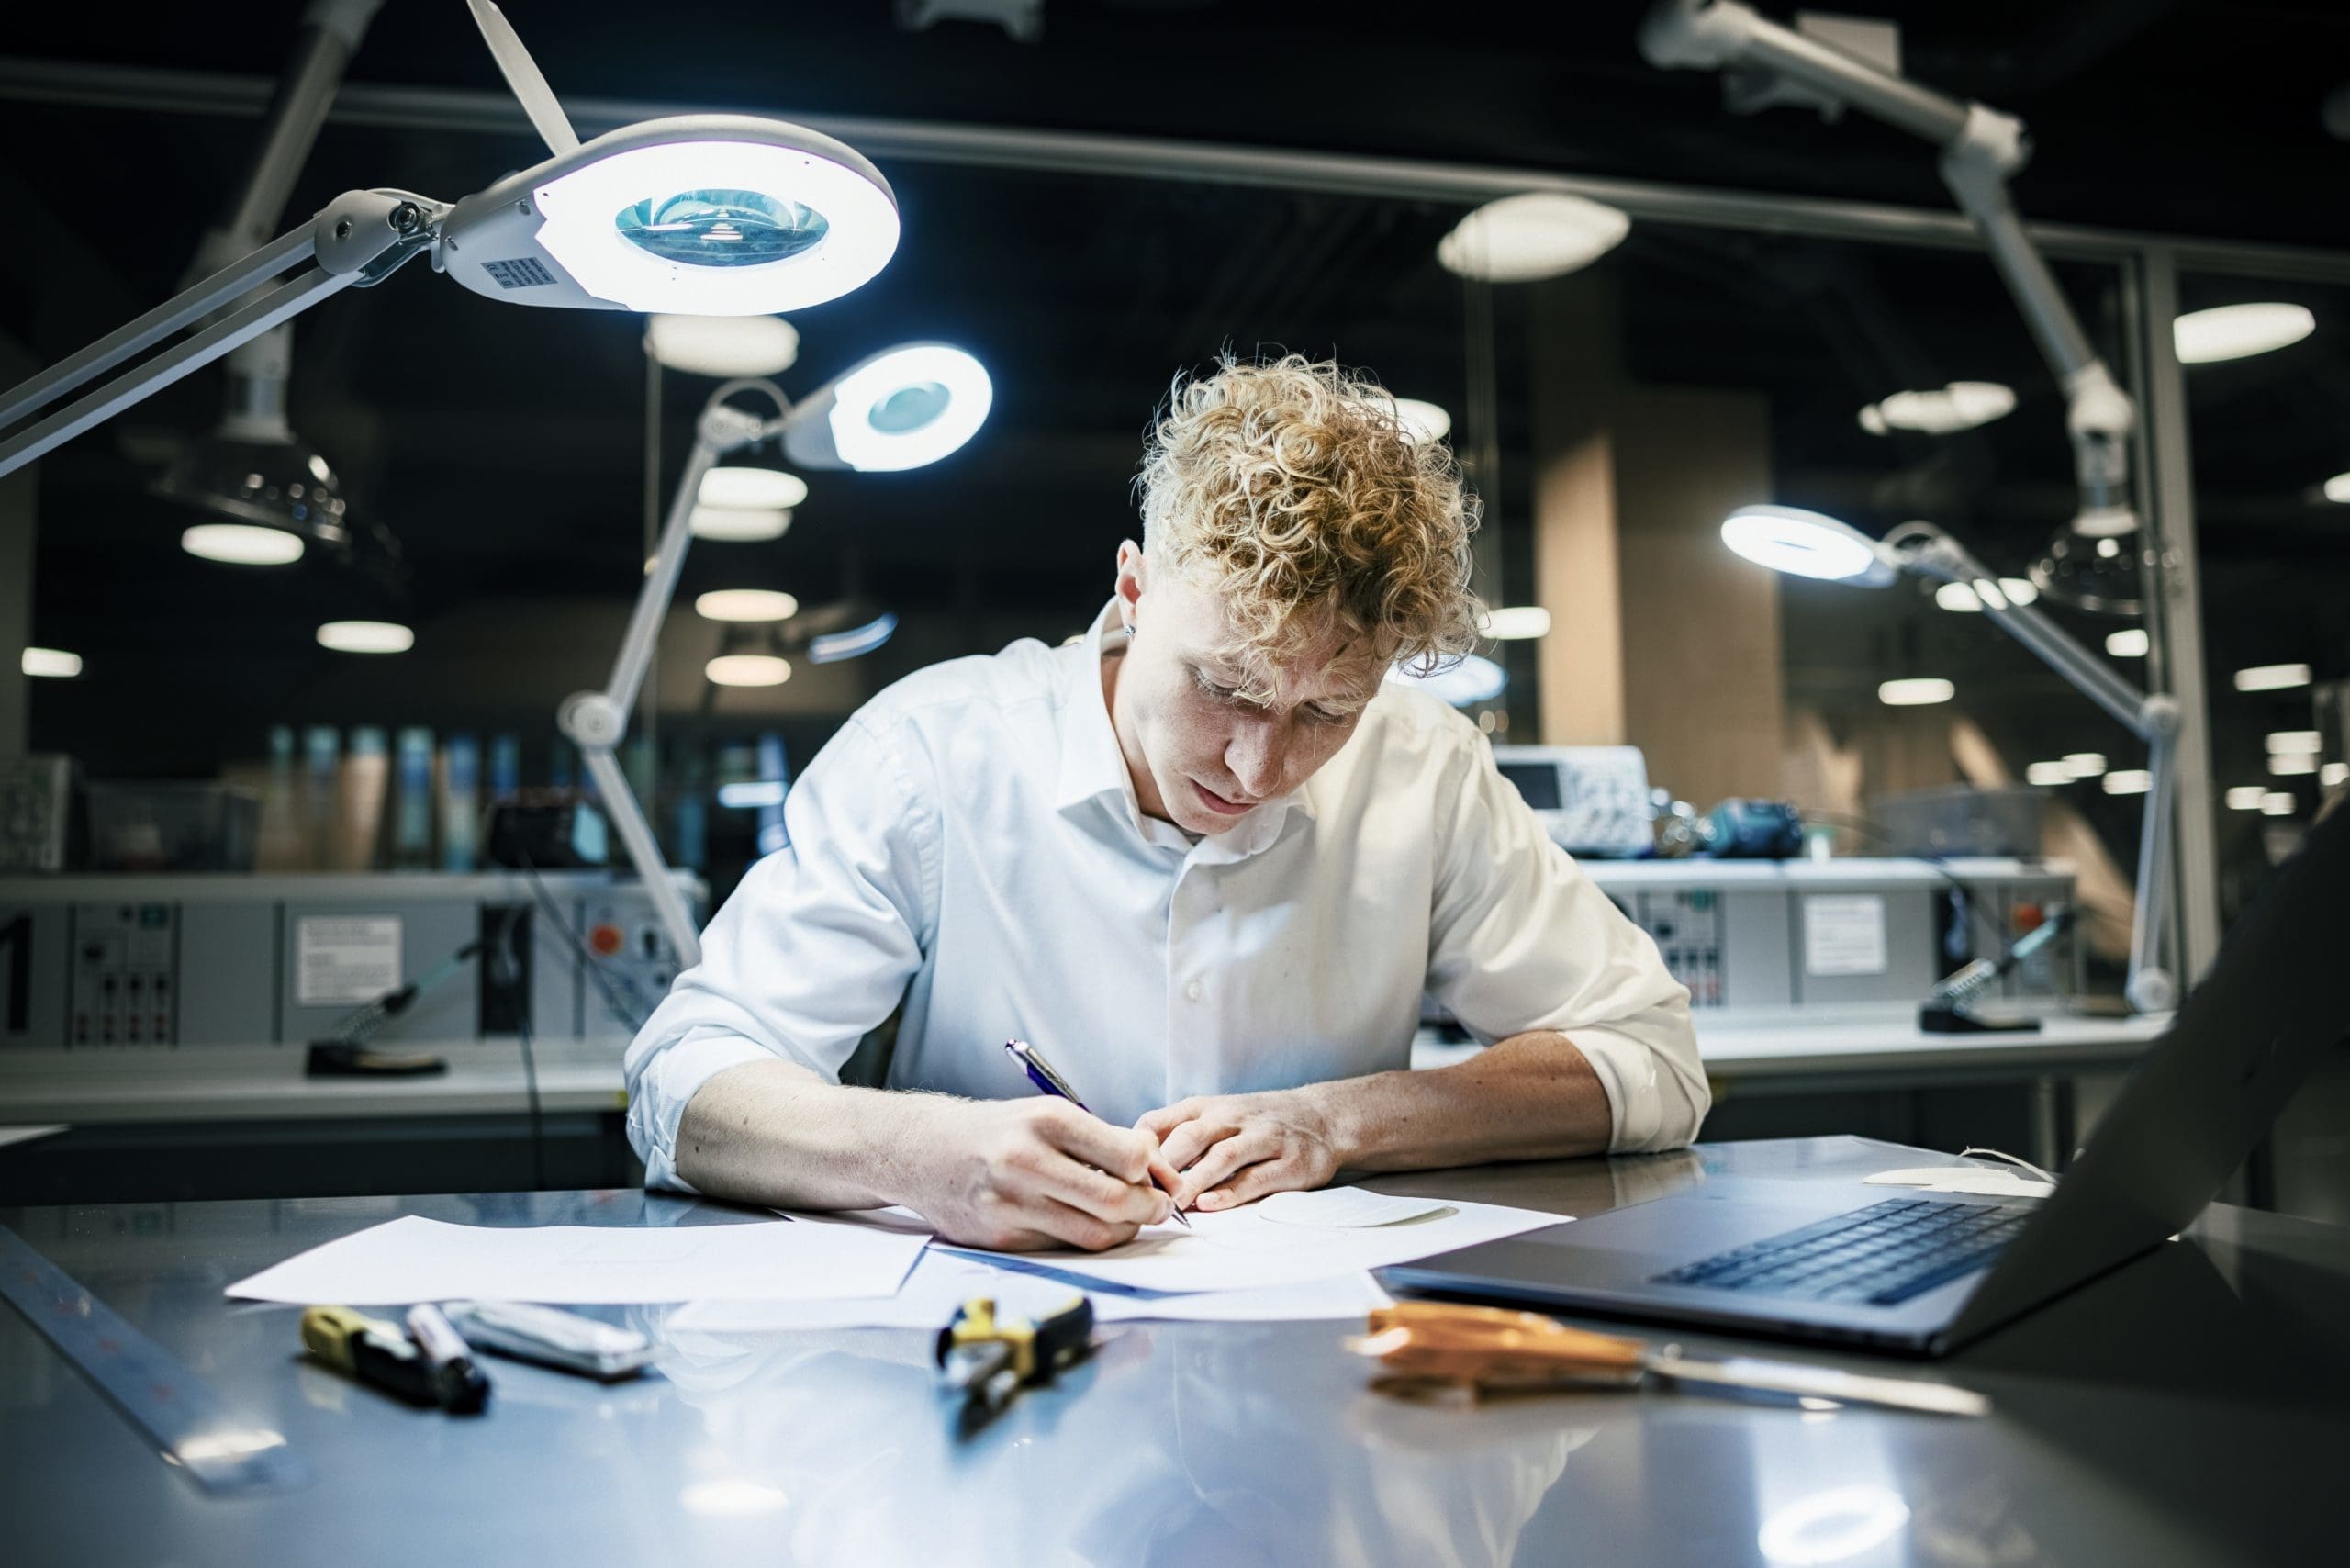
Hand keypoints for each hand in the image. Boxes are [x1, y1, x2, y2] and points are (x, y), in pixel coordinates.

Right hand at [904, 1098, 1180, 1251]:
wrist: (925, 1151)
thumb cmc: (998, 1131)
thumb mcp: (1046, 1115)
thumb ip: (1100, 1140)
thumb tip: (1157, 1168)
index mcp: (1047, 1120)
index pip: (1128, 1155)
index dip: (1152, 1171)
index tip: (1154, 1175)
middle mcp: (1027, 1159)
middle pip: (1115, 1201)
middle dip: (1149, 1209)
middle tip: (1157, 1208)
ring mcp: (1011, 1203)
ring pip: (1093, 1234)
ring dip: (1123, 1231)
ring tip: (1127, 1219)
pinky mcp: (1000, 1236)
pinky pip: (1063, 1248)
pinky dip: (1084, 1240)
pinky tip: (1085, 1224)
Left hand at [1138, 1089, 1343, 1212]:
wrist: (1322, 1117)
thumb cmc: (1255, 1123)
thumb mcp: (1214, 1116)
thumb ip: (1176, 1135)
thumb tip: (1126, 1165)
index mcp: (1206, 1108)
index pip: (1161, 1121)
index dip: (1137, 1148)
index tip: (1117, 1174)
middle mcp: (1233, 1118)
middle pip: (1190, 1136)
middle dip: (1163, 1166)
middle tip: (1140, 1194)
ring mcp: (1264, 1139)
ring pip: (1223, 1156)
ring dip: (1194, 1181)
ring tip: (1171, 1204)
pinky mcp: (1290, 1163)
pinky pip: (1257, 1178)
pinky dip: (1232, 1192)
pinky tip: (1210, 1205)